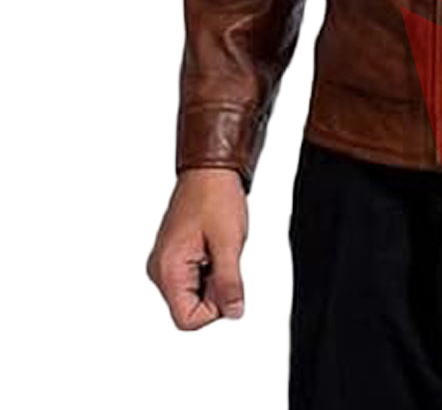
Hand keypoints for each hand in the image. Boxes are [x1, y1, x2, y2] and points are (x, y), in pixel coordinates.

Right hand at [146, 168, 248, 329]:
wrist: (209, 170)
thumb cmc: (215, 196)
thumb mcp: (229, 243)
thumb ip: (230, 282)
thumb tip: (233, 312)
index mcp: (168, 269)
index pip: (186, 319)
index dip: (214, 310)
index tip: (229, 287)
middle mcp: (160, 269)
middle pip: (189, 307)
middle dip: (215, 292)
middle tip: (226, 260)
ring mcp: (166, 262)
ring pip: (194, 292)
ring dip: (214, 278)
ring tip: (221, 249)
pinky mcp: (175, 255)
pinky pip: (194, 277)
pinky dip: (210, 268)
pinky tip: (215, 248)